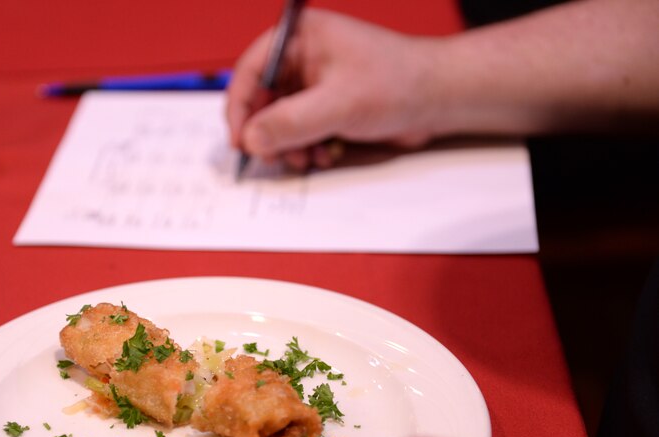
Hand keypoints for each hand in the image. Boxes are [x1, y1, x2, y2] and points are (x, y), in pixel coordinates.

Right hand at [225, 9, 440, 169]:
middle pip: (261, 100)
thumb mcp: (338, 104)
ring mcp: (313, 85)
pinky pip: (299, 133)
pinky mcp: (325, 108)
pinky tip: (322, 154)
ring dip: (288, 146)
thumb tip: (252, 138)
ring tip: (305, 158)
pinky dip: (304, 149)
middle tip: (274, 157)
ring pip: (279, 122)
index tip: (240, 140)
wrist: (437, 100)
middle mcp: (302, 59)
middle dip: (267, 133)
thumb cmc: (399, 82)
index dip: (240, 108)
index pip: (251, 71)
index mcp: (300, 38)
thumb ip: (291, 122)